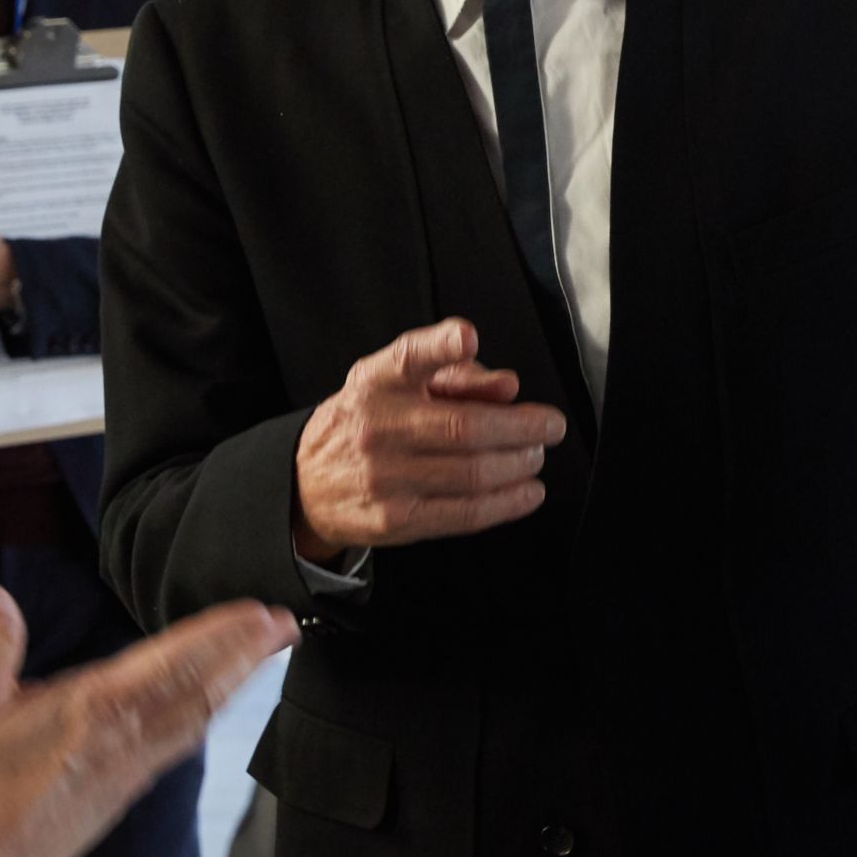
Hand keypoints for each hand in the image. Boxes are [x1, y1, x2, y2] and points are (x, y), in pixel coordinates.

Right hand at [0, 582, 297, 856]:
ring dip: (237, 680)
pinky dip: (209, 715)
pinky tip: (219, 705)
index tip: (257, 613)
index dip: (219, 633)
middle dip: (245, 652)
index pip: (171, 659)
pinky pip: (182, 742)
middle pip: (200, 685)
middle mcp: (125, 735)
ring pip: (199, 714)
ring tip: (268, 653)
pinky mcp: (129, 789)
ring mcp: (133, 765)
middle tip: (285, 624)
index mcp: (93, 707)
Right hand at [292, 318, 566, 561]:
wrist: (307, 483)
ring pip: (474, 473)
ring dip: (520, 464)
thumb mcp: (397, 383)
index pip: (409, 357)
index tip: (466, 337)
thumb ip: (456, 376)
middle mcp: (378, 427)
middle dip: (523, 428)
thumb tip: (507, 387)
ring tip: (535, 456)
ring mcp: (386, 477)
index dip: (440, 347)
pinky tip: (528, 492)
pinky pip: (465, 513)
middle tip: (550, 426)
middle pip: (465, 428)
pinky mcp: (396, 519)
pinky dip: (508, 503)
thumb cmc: (366, 422)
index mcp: (378, 381)